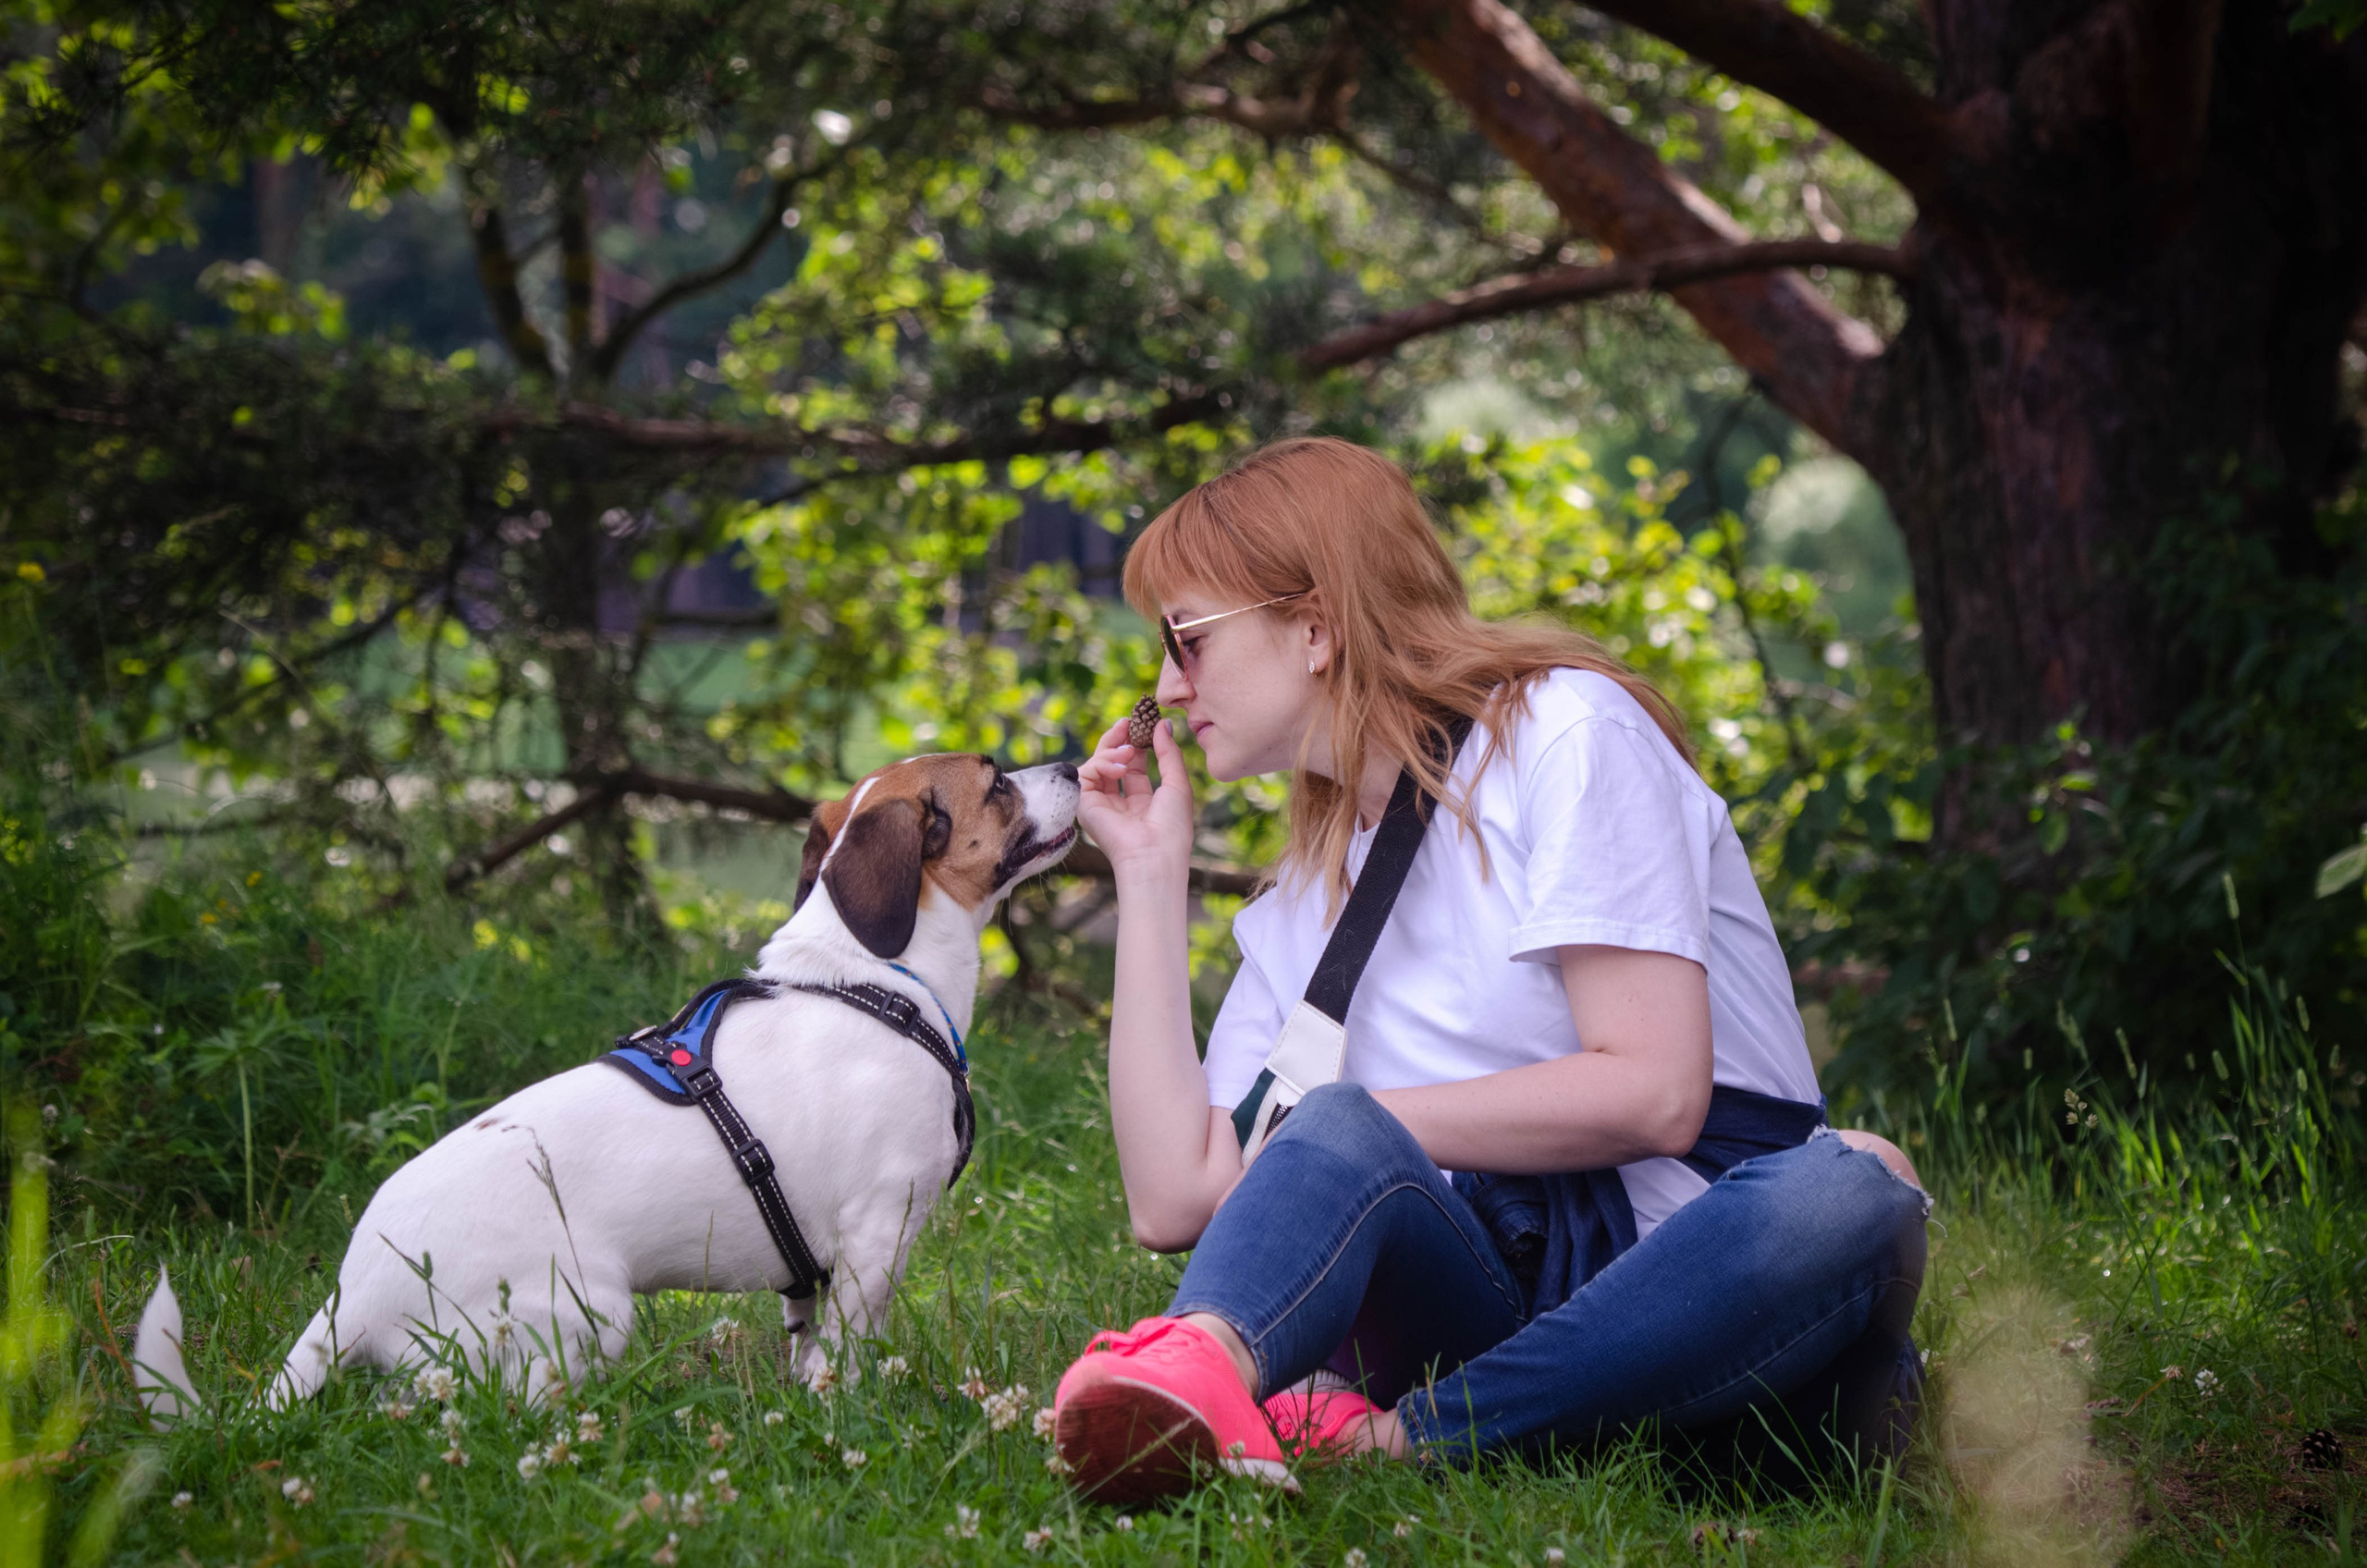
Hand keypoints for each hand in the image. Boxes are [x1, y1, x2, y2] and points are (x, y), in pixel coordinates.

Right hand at [1076, 710, 1194, 882]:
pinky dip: (1103, 764)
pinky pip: (1086, 772)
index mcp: (1142, 802)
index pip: (1134, 765)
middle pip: (1112, 761)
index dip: (1137, 742)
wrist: (1153, 855)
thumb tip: (1162, 724)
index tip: (1142, 722)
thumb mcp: (1177, 784)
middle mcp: (1119, 803)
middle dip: (1119, 738)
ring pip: (1097, 764)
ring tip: (1129, 751)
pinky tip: (1119, 768)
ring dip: (1113, 750)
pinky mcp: (1084, 805)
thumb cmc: (1171, 827)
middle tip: (1128, 721)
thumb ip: (1168, 753)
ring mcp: (1100, 804)